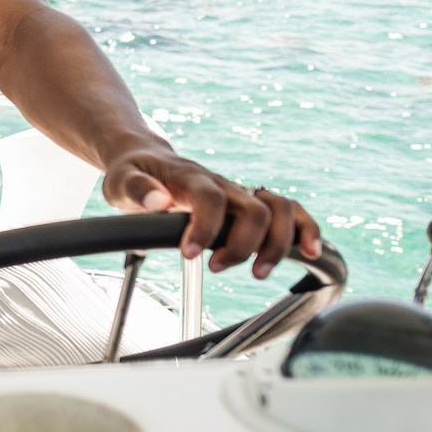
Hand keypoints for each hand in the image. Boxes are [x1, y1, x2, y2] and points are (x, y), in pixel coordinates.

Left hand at [101, 144, 321, 278]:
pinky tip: (311, 254)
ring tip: (259, 273)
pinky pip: (290, 212)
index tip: (190, 255)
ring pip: (280, 209)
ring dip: (279, 243)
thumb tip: (159, 201)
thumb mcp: (120, 180)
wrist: (147, 159)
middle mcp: (223, 184)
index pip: (209, 197)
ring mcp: (240, 193)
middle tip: (216, 269)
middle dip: (243, 244)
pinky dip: (306, 230)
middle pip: (253, 208)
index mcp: (191, 177)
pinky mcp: (250, 204)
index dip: (205, 226)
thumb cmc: (133, 172)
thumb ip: (136, 189)